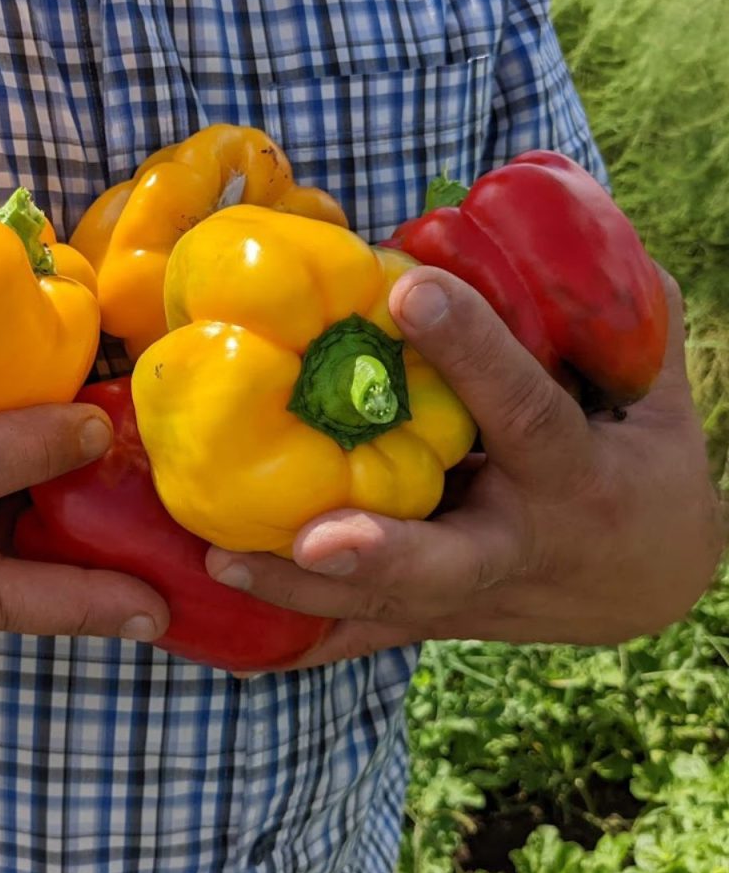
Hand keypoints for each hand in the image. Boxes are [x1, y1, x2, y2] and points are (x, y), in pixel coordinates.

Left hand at [206, 266, 724, 667]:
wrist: (647, 577)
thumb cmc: (643, 468)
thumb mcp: (649, 396)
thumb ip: (612, 323)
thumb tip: (572, 230)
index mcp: (576, 474)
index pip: (525, 410)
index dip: (473, 353)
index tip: (411, 289)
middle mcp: (518, 545)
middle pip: (449, 560)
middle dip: (383, 551)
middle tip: (314, 535)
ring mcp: (472, 596)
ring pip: (387, 606)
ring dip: (304, 592)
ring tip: (222, 562)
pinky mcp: (438, 617)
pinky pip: (366, 635)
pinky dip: (305, 636)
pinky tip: (233, 642)